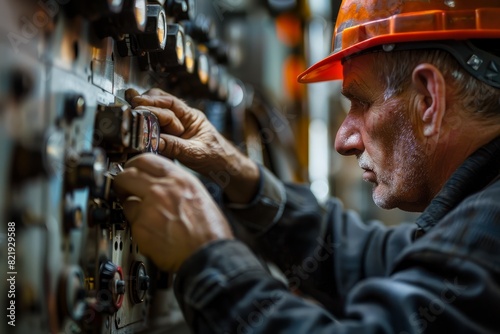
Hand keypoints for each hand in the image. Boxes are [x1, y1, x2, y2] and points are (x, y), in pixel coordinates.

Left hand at [113, 153, 233, 271]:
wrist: (208, 255)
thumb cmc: (210, 231)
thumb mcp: (199, 195)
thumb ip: (178, 186)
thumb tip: (162, 183)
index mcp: (179, 179)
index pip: (145, 159)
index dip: (134, 164)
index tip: (131, 169)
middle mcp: (162, 189)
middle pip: (127, 175)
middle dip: (121, 181)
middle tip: (124, 188)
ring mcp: (149, 208)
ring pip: (126, 200)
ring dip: (131, 207)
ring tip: (145, 218)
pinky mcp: (140, 228)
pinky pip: (130, 222)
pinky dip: (138, 227)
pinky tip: (152, 232)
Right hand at [125, 88, 259, 203]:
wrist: (227, 169)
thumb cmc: (218, 158)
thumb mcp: (196, 153)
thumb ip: (175, 147)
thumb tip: (153, 141)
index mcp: (192, 117)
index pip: (170, 103)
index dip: (153, 102)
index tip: (138, 105)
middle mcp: (183, 118)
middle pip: (159, 103)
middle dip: (145, 104)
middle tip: (131, 109)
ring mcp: (176, 127)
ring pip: (156, 115)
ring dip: (145, 116)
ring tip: (132, 119)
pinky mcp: (171, 138)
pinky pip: (156, 130)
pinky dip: (147, 129)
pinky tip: (139, 132)